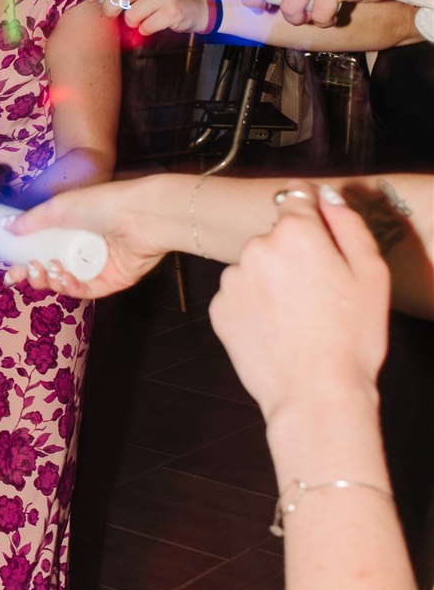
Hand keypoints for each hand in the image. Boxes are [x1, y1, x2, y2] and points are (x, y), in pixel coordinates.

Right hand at [3, 179, 166, 299]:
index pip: (41, 246)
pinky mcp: (110, 281)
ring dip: (48, 278)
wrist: (141, 216)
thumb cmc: (102, 204)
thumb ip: (31, 220)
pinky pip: (84, 290)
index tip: (9, 265)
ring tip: (45, 268)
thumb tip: (5, 226)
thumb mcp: (60, 206)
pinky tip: (62, 276)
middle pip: (49, 268)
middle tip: (19, 273)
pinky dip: (69, 286)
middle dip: (32, 273)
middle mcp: (81, 246)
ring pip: (64, 282)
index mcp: (70, 227)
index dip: (23, 257)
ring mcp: (95, 265)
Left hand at [208, 187, 388, 426]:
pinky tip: (278, 330)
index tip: (321, 235)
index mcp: (296, 232)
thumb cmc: (351, 338)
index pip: (297, 197)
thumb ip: (348, 224)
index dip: (312, 214)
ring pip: (256, 266)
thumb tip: (327, 195)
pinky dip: (254, 306)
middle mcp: (256, 247)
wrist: (315, 394)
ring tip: (299, 317)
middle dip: (294, 254)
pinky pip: (239, 295)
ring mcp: (232, 278)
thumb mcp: (371, 274)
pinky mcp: (218, 308)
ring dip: (272, 280)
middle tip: (319, 293)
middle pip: (276, 236)